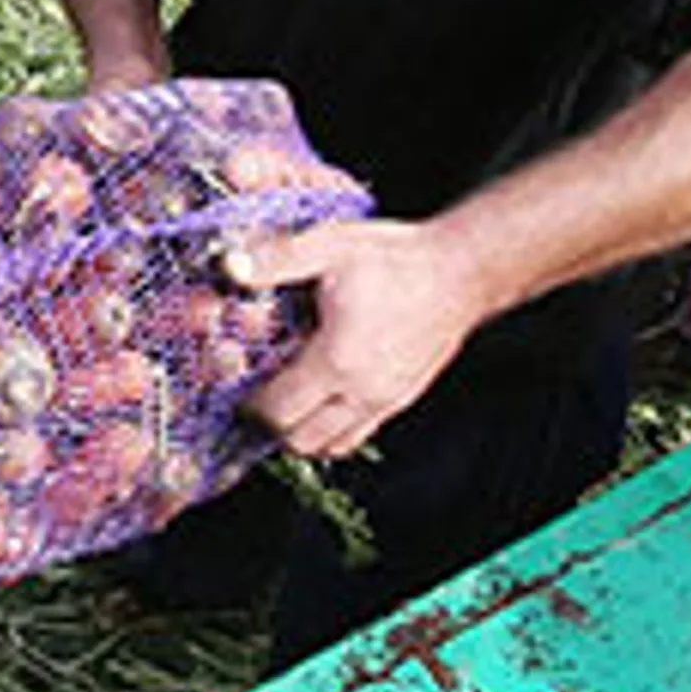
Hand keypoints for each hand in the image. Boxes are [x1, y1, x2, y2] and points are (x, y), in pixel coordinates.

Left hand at [226, 218, 490, 460]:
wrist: (461, 272)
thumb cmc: (397, 258)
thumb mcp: (329, 246)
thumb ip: (277, 259)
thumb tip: (229, 267)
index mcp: (337, 360)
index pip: (279, 412)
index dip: (251, 406)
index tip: (238, 387)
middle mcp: (362, 392)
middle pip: (301, 441)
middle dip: (271, 426)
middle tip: (257, 397)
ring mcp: (386, 401)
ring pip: (331, 445)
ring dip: (302, 433)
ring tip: (287, 402)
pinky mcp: (402, 400)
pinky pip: (359, 435)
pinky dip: (333, 430)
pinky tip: (323, 399)